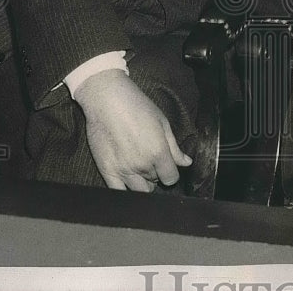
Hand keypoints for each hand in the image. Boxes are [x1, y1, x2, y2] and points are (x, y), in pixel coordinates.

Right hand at [73, 69, 191, 190]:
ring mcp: (123, 169)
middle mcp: (142, 164)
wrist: (108, 101)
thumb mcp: (163, 123)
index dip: (172, 173)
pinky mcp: (106, 170)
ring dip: (143, 183)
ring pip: (139, 191)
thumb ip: (174, 147)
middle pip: (155, 182)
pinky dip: (125, 190)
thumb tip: (186, 163)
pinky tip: (127, 179)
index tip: (167, 166)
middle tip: (151, 160)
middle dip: (156, 174)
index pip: (171, 178)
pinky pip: (118, 192)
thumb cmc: (137, 107)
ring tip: (139, 167)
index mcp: (158, 153)